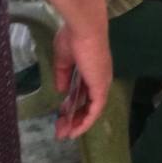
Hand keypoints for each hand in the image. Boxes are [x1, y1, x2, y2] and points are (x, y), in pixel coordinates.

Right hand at [52, 23, 112, 138]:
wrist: (84, 28)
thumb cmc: (73, 38)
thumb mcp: (64, 59)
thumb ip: (63, 75)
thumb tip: (61, 91)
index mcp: (91, 69)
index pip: (82, 92)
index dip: (71, 104)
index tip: (60, 114)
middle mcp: (99, 78)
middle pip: (87, 103)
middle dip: (73, 118)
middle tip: (60, 130)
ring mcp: (101, 83)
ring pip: (91, 110)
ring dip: (77, 123)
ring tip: (63, 134)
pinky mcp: (101, 88)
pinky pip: (94, 110)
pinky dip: (85, 122)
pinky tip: (75, 131)